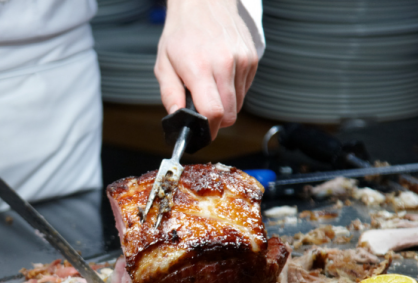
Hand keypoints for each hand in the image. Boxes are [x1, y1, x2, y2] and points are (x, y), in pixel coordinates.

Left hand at [154, 0, 258, 138]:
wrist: (204, 2)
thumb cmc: (181, 33)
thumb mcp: (164, 65)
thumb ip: (170, 95)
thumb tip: (177, 119)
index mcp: (200, 68)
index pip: (214, 113)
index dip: (208, 130)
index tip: (201, 134)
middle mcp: (226, 64)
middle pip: (230, 115)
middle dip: (215, 120)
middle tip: (202, 111)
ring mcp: (242, 61)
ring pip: (238, 104)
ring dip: (224, 104)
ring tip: (209, 85)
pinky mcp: (253, 58)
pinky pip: (245, 89)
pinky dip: (233, 90)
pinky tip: (220, 75)